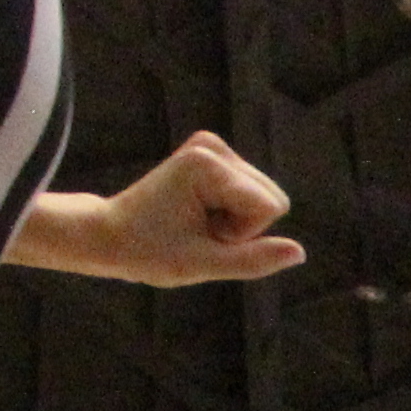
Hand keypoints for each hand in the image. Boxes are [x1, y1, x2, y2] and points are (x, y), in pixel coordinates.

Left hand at [53, 133, 304, 286]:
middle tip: (198, 230)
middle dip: (242, 225)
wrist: (110, 236)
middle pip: (271, 198)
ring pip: (266, 197)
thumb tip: (299, 252)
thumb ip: (254, 259)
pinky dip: (232, 211)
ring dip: (236, 220)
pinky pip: (254, 192)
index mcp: (206, 164)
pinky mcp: (213, 153)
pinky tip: (199, 213)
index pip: (268, 207)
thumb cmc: (149, 252)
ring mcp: (211, 146)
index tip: (201, 234)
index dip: (242, 233)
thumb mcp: (203, 265)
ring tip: (195, 223)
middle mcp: (210, 146)